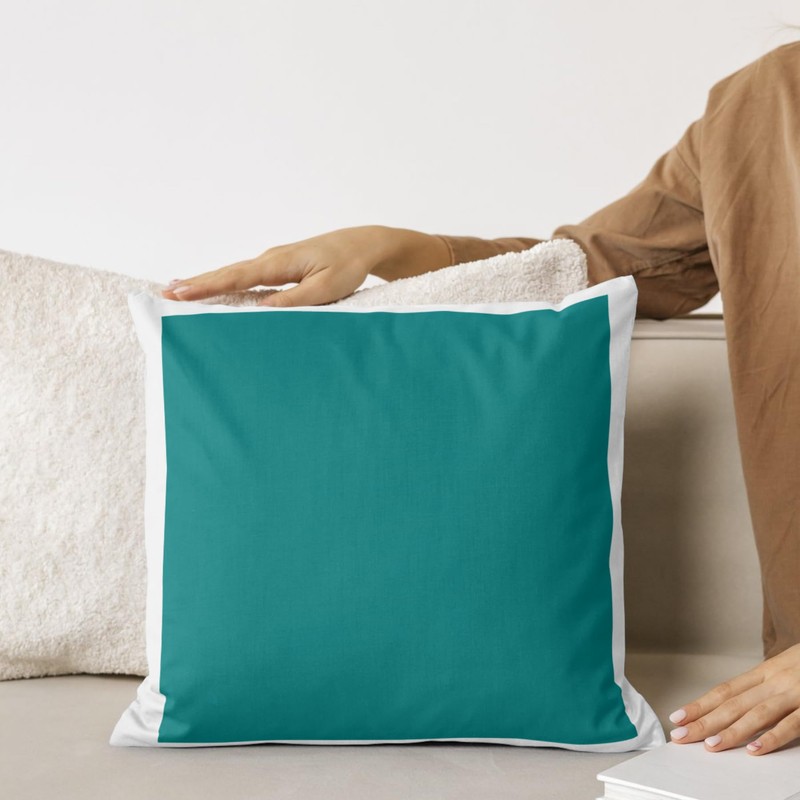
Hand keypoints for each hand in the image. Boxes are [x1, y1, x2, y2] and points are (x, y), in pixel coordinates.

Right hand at [160, 224, 449, 306]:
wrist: (364, 245)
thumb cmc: (348, 265)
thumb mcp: (326, 288)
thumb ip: (294, 300)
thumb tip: (261, 310)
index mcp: (279, 263)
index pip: (236, 277)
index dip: (206, 286)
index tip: (180, 292)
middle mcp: (271, 259)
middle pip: (227, 274)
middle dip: (197, 284)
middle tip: (165, 293)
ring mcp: (274, 263)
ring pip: (235, 276)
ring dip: (209, 284)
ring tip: (179, 292)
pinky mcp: (281, 268)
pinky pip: (248, 278)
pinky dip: (228, 284)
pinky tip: (217, 291)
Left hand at [668, 642, 799, 754]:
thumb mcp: (785, 670)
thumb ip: (764, 688)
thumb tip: (735, 707)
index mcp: (765, 673)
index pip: (724, 690)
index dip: (700, 704)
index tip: (678, 717)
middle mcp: (774, 681)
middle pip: (732, 703)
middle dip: (704, 721)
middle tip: (681, 736)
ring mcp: (795, 693)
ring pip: (756, 714)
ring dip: (731, 731)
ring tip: (710, 746)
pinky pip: (792, 724)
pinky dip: (772, 738)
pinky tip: (754, 750)